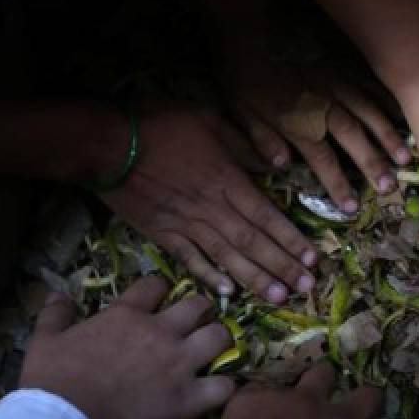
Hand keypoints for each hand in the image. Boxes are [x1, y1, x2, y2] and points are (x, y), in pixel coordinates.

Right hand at [19, 277, 234, 418]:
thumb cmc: (52, 381)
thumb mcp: (44, 340)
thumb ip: (55, 314)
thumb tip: (57, 293)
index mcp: (126, 315)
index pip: (155, 284)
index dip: (160, 289)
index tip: (158, 299)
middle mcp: (160, 332)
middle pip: (199, 305)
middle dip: (201, 311)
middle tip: (195, 323)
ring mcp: (179, 364)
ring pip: (220, 337)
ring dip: (218, 342)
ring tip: (212, 352)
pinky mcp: (189, 398)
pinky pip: (224, 386)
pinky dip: (224, 387)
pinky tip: (216, 391)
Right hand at [99, 106, 316, 301]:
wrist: (105, 143)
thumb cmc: (159, 125)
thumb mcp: (210, 120)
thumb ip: (245, 144)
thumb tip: (277, 164)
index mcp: (227, 181)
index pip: (267, 216)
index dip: (291, 239)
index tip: (313, 259)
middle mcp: (211, 208)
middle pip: (254, 243)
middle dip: (283, 267)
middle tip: (307, 289)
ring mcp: (186, 224)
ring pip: (228, 256)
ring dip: (255, 279)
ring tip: (279, 299)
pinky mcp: (162, 234)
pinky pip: (190, 260)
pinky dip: (209, 276)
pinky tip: (228, 292)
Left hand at [213, 363, 381, 418]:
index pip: (370, 395)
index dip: (371, 400)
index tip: (366, 409)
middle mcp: (310, 400)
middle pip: (326, 371)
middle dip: (325, 383)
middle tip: (317, 405)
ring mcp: (275, 394)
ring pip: (288, 381)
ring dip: (288, 396)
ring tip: (279, 416)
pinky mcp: (245, 397)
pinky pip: (256, 391)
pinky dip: (257, 404)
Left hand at [217, 22, 409, 211]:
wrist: (249, 25)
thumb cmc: (242, 73)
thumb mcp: (239, 109)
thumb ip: (262, 138)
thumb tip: (281, 165)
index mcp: (295, 119)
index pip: (321, 158)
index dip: (336, 184)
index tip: (351, 208)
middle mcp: (321, 104)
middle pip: (352, 138)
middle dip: (372, 164)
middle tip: (389, 188)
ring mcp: (336, 84)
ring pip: (368, 112)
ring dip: (387, 137)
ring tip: (404, 158)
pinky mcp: (343, 68)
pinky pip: (370, 86)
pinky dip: (387, 103)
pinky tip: (402, 117)